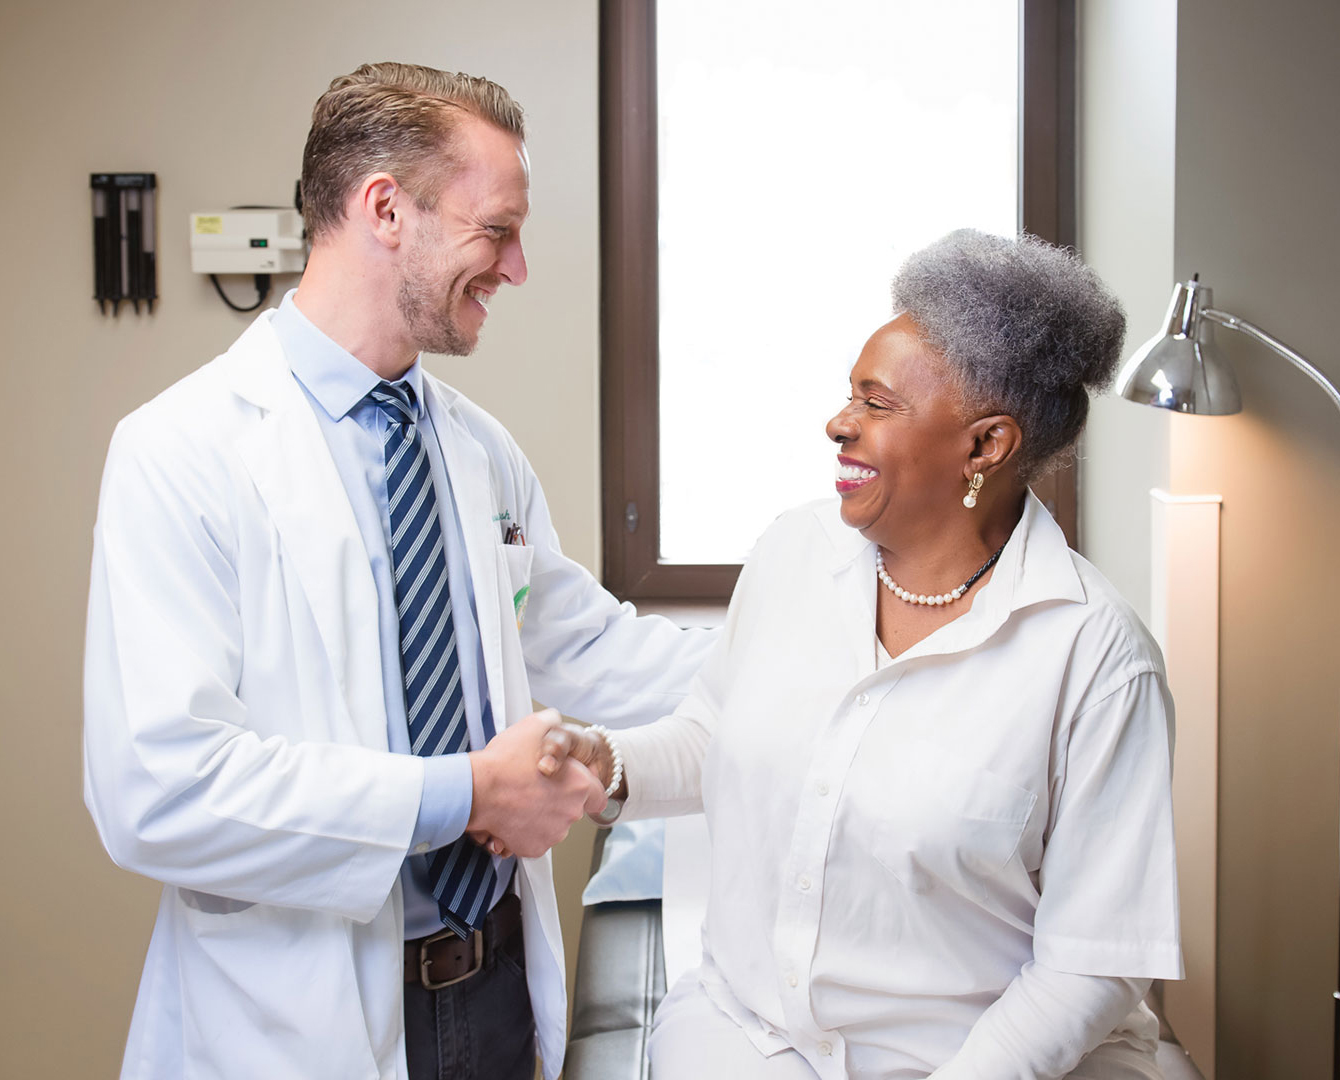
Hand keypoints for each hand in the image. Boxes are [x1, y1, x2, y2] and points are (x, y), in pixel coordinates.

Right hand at [467, 709, 606, 857]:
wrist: (478, 790)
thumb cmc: (505, 760)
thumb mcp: (534, 726)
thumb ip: (552, 721)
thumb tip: (554, 719)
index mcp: (579, 785)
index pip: (599, 798)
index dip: (587, 792)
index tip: (572, 789)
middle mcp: (571, 811)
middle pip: (572, 810)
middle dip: (557, 801)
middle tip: (534, 788)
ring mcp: (553, 833)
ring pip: (552, 825)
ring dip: (540, 816)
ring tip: (518, 801)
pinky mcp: (534, 847)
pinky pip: (533, 839)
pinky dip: (524, 832)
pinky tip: (511, 816)